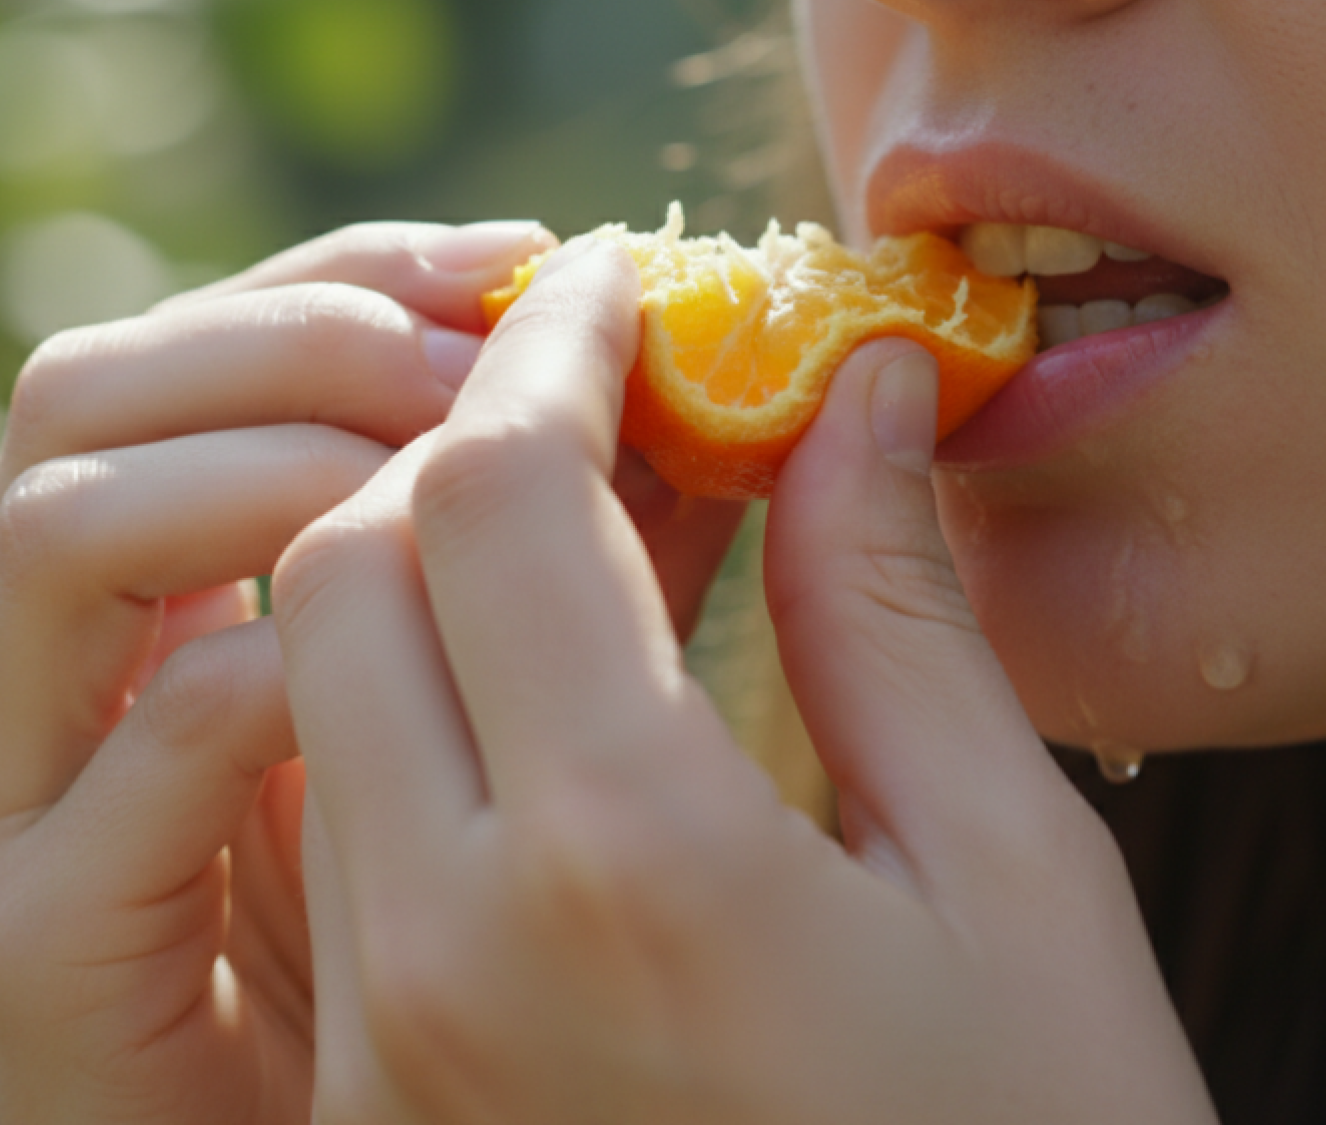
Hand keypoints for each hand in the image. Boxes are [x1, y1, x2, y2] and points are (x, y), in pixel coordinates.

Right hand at [0, 219, 587, 1122]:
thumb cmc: (503, 986)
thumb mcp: (558, 738)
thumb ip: (591, 577)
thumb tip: (704, 401)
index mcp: (182, 600)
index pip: (205, 350)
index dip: (356, 277)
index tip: (538, 262)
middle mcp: (74, 679)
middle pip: (91, 393)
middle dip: (306, 329)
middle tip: (500, 342)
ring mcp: (39, 808)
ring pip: (65, 530)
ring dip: (269, 459)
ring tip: (463, 455)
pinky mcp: (53, 951)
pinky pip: (140, 749)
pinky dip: (266, 662)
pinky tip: (425, 644)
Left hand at [271, 242, 1218, 1122]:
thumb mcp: (1010, 878)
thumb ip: (897, 613)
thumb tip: (854, 395)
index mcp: (631, 861)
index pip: (494, 490)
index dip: (555, 346)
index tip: (625, 282)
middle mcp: (453, 945)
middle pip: (352, 565)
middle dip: (463, 442)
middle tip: (602, 400)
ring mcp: (393, 1040)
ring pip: (315, 688)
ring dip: (422, 563)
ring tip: (586, 526)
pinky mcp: (382, 1100)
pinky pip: (343, 827)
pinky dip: (414, 704)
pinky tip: (550, 685)